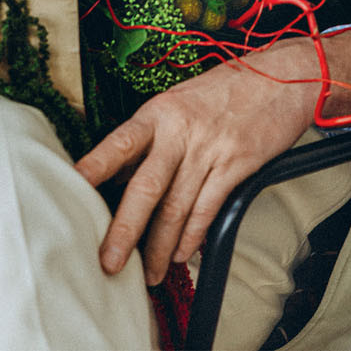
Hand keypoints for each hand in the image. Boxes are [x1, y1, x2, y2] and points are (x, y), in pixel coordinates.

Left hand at [75, 41, 319, 284]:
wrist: (281, 76)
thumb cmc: (226, 90)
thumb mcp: (179, 101)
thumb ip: (152, 137)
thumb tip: (122, 176)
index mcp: (158, 111)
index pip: (118, 144)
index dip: (93, 168)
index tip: (69, 192)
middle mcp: (179, 130)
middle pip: (145, 188)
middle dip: (124, 230)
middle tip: (109, 263)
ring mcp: (209, 149)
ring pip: (176, 207)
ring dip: (161, 247)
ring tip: (150, 273)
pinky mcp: (237, 165)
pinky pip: (208, 209)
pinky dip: (193, 236)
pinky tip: (183, 254)